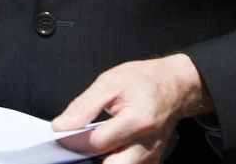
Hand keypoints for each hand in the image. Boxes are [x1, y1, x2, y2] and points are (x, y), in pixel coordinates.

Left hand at [51, 55, 211, 163]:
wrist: (175, 86)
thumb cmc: (146, 80)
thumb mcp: (111, 82)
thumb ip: (85, 105)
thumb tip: (62, 124)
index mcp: (138, 121)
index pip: (98, 143)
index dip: (74, 141)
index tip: (60, 134)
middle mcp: (147, 144)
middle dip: (88, 159)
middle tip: (73, 146)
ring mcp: (151, 155)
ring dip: (99, 160)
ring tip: (88, 145)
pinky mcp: (151, 161)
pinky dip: (112, 160)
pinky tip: (103, 148)